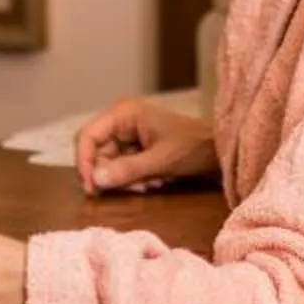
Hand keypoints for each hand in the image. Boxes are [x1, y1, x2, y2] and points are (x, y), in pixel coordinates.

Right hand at [75, 99, 218, 194]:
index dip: (84, 162)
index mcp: (123, 113)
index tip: (92, 188)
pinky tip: (152, 182)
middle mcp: (120, 120)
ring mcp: (127, 135)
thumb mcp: (160, 161)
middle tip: (132, 189)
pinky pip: (121, 168)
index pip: (87, 136)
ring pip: (108, 164)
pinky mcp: (135, 149)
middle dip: (110, 174)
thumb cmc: (193, 148)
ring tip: (149, 184)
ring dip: (124, 180)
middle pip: (95, 152)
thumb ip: (127, 170)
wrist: (219, 151)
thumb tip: (95, 180)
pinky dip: (133, 180)